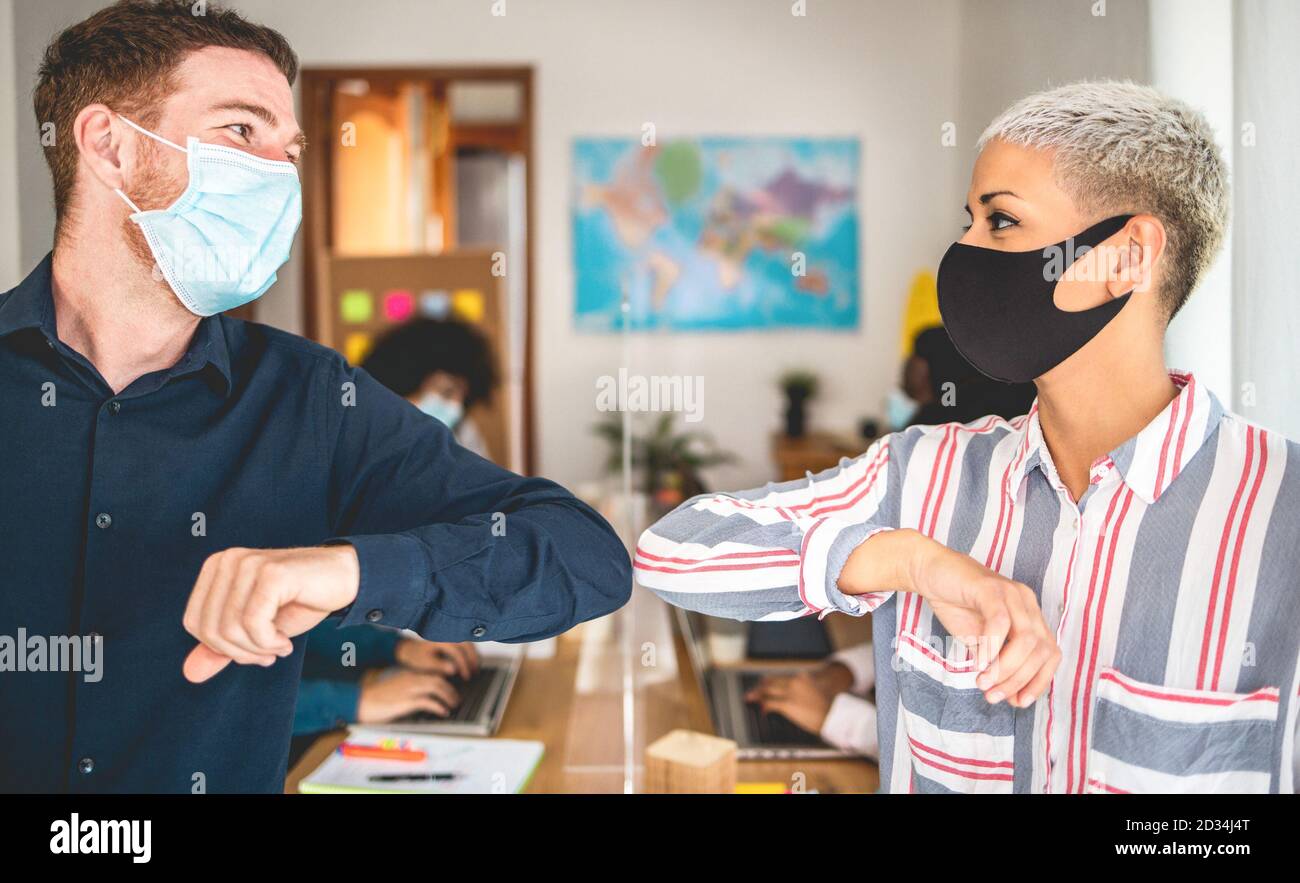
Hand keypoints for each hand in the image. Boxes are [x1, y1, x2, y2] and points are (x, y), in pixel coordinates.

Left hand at [181, 545, 359, 683]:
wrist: (345, 579)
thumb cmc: (301, 600)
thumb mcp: (256, 629)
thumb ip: (224, 647)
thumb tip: (189, 673)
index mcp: (217, 567)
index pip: (194, 622)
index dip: (221, 648)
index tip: (254, 650)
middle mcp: (228, 560)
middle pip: (209, 628)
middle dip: (240, 652)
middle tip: (268, 654)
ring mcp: (248, 563)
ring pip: (231, 628)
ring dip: (258, 649)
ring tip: (280, 646)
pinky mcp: (270, 573)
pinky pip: (254, 623)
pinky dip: (269, 642)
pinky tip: (285, 641)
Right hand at [356, 669, 461, 722]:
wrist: (360, 700)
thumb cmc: (375, 697)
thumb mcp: (395, 688)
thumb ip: (409, 688)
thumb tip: (423, 697)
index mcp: (408, 674)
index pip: (432, 673)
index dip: (445, 681)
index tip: (450, 689)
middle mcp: (411, 678)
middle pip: (438, 679)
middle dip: (450, 689)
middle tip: (456, 699)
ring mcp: (409, 689)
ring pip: (437, 687)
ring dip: (448, 696)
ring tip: (453, 705)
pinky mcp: (406, 701)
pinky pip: (428, 701)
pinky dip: (439, 706)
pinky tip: (443, 712)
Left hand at [394, 640, 479, 679]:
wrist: (409, 648)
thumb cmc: (416, 656)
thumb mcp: (425, 662)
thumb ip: (440, 665)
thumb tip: (454, 669)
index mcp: (440, 640)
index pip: (457, 652)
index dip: (464, 665)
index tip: (467, 676)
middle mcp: (447, 634)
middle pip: (466, 644)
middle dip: (472, 659)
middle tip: (475, 672)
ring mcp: (449, 634)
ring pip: (467, 642)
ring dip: (473, 654)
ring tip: (475, 667)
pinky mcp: (450, 636)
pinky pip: (464, 641)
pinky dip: (470, 650)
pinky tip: (471, 659)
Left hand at [744, 671, 835, 734]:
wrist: (833, 714)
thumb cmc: (826, 706)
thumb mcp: (814, 691)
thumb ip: (802, 690)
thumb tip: (791, 697)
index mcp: (800, 678)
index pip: (777, 678)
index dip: (766, 682)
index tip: (760, 686)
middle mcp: (793, 682)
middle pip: (769, 683)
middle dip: (758, 689)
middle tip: (750, 693)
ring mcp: (790, 693)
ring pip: (767, 691)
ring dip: (757, 696)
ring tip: (750, 700)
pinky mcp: (788, 705)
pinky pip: (770, 704)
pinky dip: (764, 707)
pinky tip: (763, 711)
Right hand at [840, 529, 1059, 707]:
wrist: (929, 571)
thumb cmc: (956, 604)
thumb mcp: (980, 641)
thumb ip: (995, 663)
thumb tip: (1005, 695)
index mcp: (1030, 616)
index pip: (1050, 654)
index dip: (1038, 681)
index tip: (1017, 702)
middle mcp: (1028, 603)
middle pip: (1041, 650)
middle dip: (1019, 680)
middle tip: (991, 696)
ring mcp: (1011, 593)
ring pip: (1026, 638)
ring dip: (1006, 668)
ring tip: (983, 683)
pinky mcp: (990, 587)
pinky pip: (1000, 622)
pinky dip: (992, 647)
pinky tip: (978, 663)